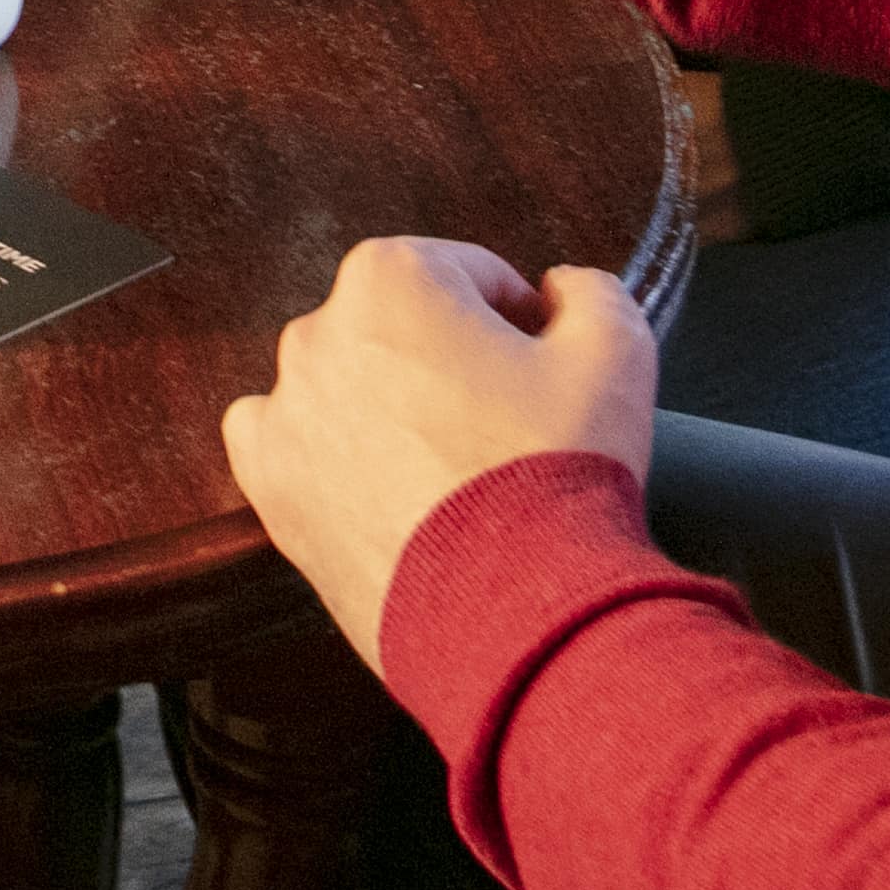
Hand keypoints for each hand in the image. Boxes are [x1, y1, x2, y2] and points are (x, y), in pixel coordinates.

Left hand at [220, 238, 658, 656]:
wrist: (513, 612)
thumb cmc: (558, 472)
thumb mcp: (617, 350)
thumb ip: (589, 293)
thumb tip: (562, 291)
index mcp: (389, 277)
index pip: (469, 277)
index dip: (520, 324)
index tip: (546, 372)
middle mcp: (318, 332)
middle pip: (403, 332)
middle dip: (452, 367)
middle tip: (507, 430)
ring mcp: (286, 412)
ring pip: (347, 388)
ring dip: (393, 412)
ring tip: (455, 474)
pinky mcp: (271, 489)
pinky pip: (292, 449)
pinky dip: (331, 460)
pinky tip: (387, 489)